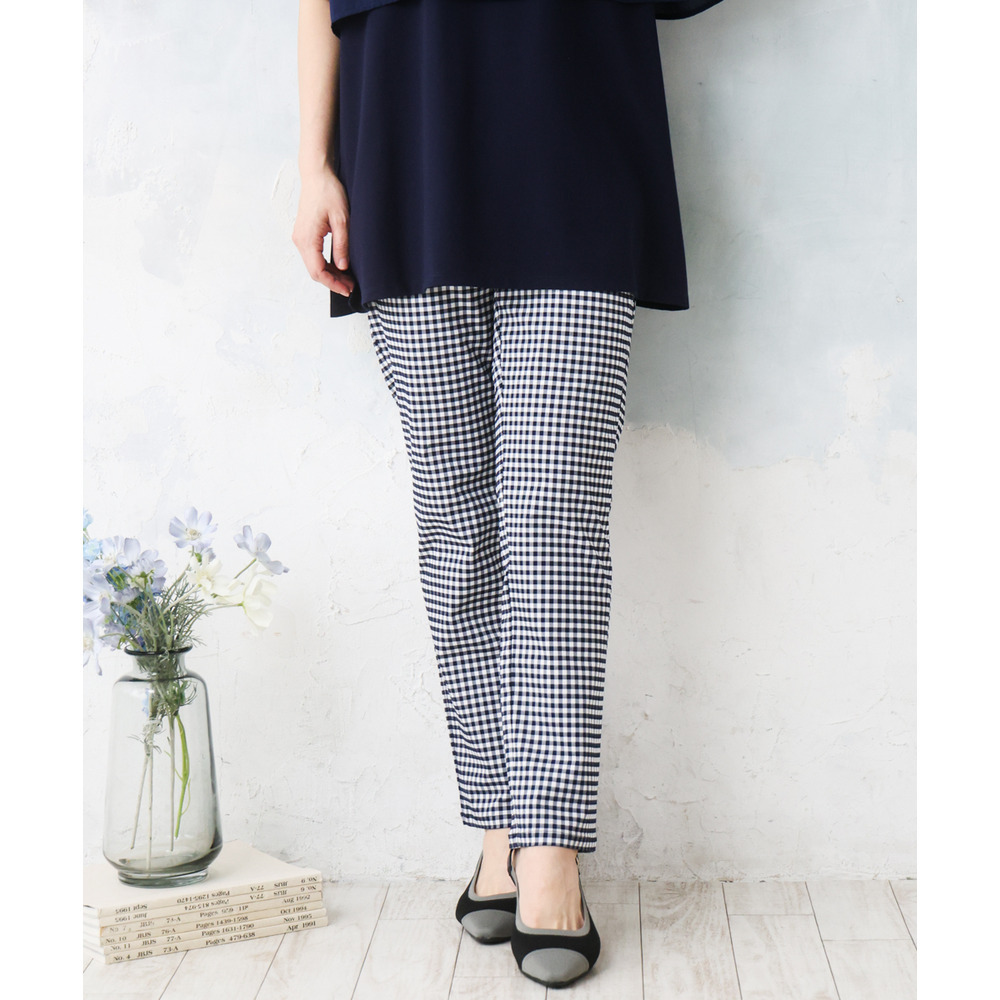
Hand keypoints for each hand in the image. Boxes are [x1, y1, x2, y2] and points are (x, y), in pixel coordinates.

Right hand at [292, 167, 355, 297]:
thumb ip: (342, 245)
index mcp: (307, 238)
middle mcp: (300, 240)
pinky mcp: (304, 234)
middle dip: (333, 282)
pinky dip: (325, 264)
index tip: (348, 289)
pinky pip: (313, 256)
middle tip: (351, 286)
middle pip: (315, 271)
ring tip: (348, 279)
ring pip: (314, 265)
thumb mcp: (342, 219)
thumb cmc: (329, 192)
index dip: (333, 284)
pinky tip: (339, 266)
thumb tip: (343, 267)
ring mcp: (300, 237)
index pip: (318, 271)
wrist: (316, 175)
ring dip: (330, 274)